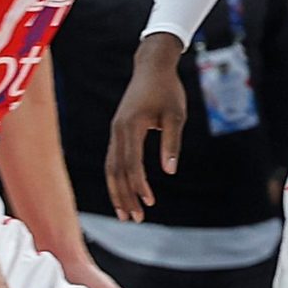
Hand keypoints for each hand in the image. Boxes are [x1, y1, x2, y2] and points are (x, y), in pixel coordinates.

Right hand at [106, 35, 188, 219]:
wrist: (152, 68)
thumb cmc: (168, 91)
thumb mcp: (176, 116)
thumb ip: (172, 143)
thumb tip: (169, 171)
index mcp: (131, 126)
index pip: (131, 163)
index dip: (139, 184)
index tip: (149, 202)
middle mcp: (117, 130)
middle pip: (117, 170)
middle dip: (125, 196)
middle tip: (135, 219)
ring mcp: (115, 131)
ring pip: (111, 167)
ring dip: (117, 191)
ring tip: (126, 213)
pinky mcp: (118, 131)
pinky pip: (114, 159)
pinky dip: (117, 178)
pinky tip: (124, 192)